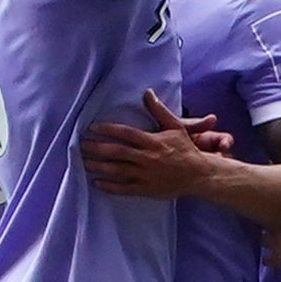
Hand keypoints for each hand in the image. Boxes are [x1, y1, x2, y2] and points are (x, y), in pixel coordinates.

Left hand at [80, 89, 230, 196]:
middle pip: (117, 152)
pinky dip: (109, 186)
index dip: (108, 130)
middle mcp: (147, 158)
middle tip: (81, 146)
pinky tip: (96, 182)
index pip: (125, 133)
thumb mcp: (175, 126)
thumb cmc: (186, 150)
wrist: (199, 175)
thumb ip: (158, 110)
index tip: (93, 128)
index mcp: (152, 141)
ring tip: (84, 162)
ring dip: (99, 166)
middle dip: (97, 148)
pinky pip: (124, 188)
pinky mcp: (146, 189)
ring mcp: (146, 175)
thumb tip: (147, 92)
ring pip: (117, 170)